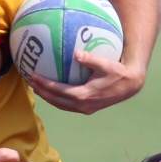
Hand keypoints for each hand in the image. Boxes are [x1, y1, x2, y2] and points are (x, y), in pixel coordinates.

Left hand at [24, 47, 146, 115]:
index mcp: (84, 95)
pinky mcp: (88, 108)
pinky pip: (68, 105)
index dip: (44, 85)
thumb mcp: (105, 64)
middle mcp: (83, 105)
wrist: (130, 86)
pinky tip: (53, 91)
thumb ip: (90, 59)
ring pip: (61, 105)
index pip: (58, 91)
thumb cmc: (118, 72)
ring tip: (37, 88)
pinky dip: (58, 99)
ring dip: (48, 97)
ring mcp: (85, 108)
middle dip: (42, 91)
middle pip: (56, 100)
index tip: (34, 77)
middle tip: (30, 81)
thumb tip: (75, 53)